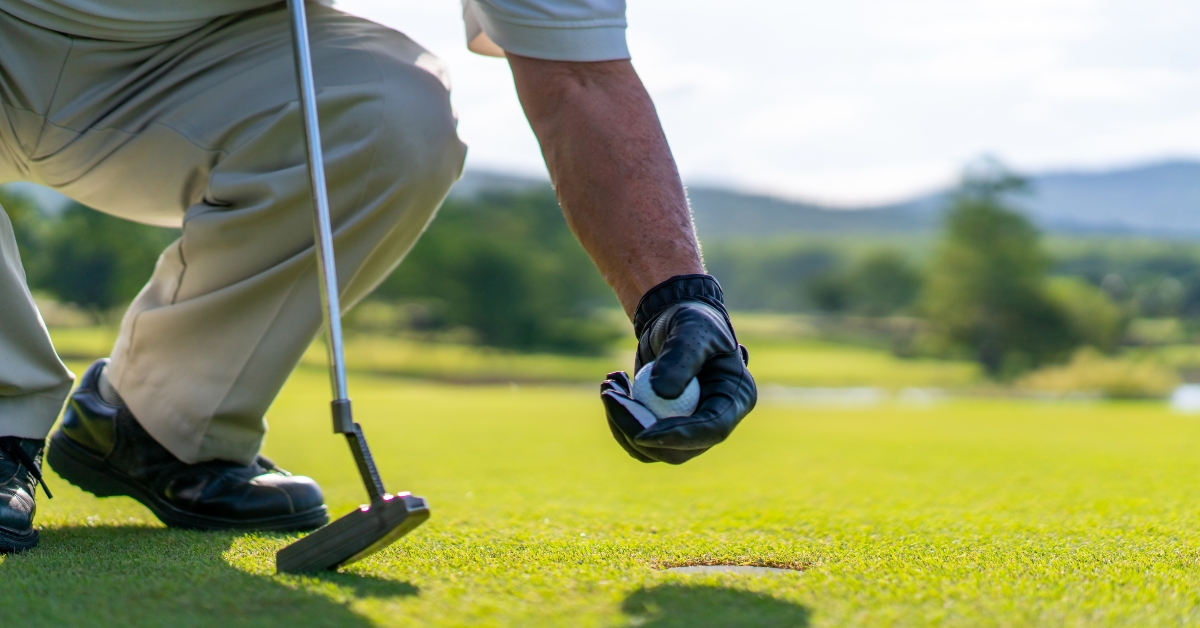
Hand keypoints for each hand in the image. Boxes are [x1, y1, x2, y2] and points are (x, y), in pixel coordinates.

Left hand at [601, 275, 756, 463]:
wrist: (675, 319)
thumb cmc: (691, 319)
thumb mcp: (691, 329)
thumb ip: (681, 357)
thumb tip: (663, 394)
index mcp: (735, 398)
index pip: (712, 429)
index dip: (679, 436)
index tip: (642, 434)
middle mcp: (715, 420)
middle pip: (678, 449)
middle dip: (636, 429)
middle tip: (610, 396)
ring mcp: (689, 428)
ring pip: (652, 449)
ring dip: (622, 423)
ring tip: (609, 385)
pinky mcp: (664, 427)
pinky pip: (637, 438)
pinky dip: (619, 418)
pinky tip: (613, 387)